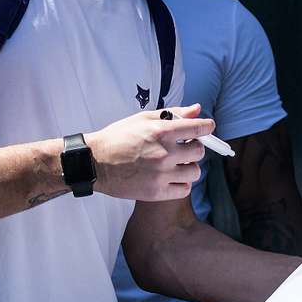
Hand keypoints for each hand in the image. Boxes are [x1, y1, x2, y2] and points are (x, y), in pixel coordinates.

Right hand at [85, 104, 213, 200]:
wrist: (94, 163)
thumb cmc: (118, 138)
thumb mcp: (143, 118)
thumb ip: (174, 113)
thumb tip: (197, 109)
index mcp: (161, 131)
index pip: (198, 129)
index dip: (206, 128)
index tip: (207, 128)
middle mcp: (164, 153)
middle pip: (199, 152)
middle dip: (194, 148)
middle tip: (184, 148)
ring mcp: (161, 174)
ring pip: (195, 172)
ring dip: (189, 167)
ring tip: (176, 164)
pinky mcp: (156, 192)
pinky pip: (184, 189)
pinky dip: (182, 184)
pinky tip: (172, 177)